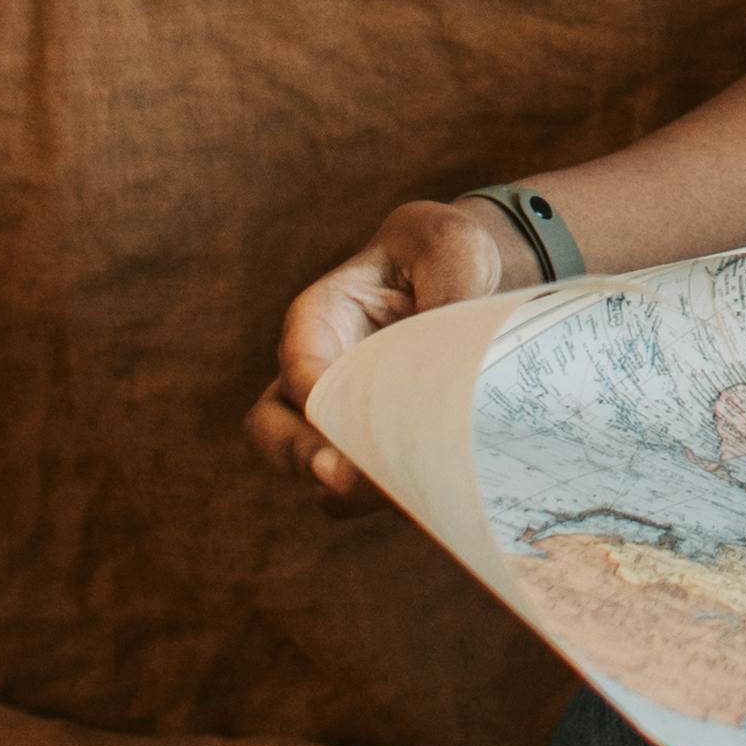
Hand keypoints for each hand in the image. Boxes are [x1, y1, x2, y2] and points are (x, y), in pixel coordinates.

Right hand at [248, 192, 528, 507]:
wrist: (473, 280)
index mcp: (320, 318)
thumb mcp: (448, 245)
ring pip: (315, 469)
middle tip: (345, 477)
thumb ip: (447, 281)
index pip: (298, 364)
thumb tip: (447, 347)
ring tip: (398, 498)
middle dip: (299, 457)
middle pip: (272, 428)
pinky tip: (434, 498)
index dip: (315, 396)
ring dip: (349, 491)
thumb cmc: (445, 253)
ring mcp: (342, 416)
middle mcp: (318, 374)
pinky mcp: (378, 447)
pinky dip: (389, 500)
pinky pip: (365, 489)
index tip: (348, 420)